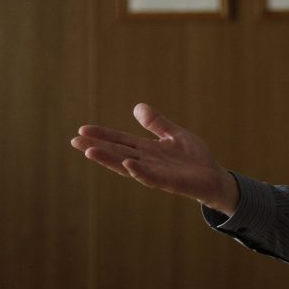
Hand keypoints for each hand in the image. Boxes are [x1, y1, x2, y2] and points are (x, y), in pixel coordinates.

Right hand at [70, 103, 239, 215]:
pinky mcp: (170, 182)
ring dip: (110, 160)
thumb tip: (137, 106)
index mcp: (148, 150)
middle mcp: (147, 162)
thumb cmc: (193, 158)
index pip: (120, 141)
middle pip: (118, 153)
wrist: (213, 177)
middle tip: (75, 141)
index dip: (103, 135)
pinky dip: (139, 172)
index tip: (82, 130)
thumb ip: (157, 123)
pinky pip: (152, 178)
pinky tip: (128, 164)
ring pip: (128, 166)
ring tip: (90, 152)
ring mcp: (157, 173)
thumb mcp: (174, 134)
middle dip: (97, 147)